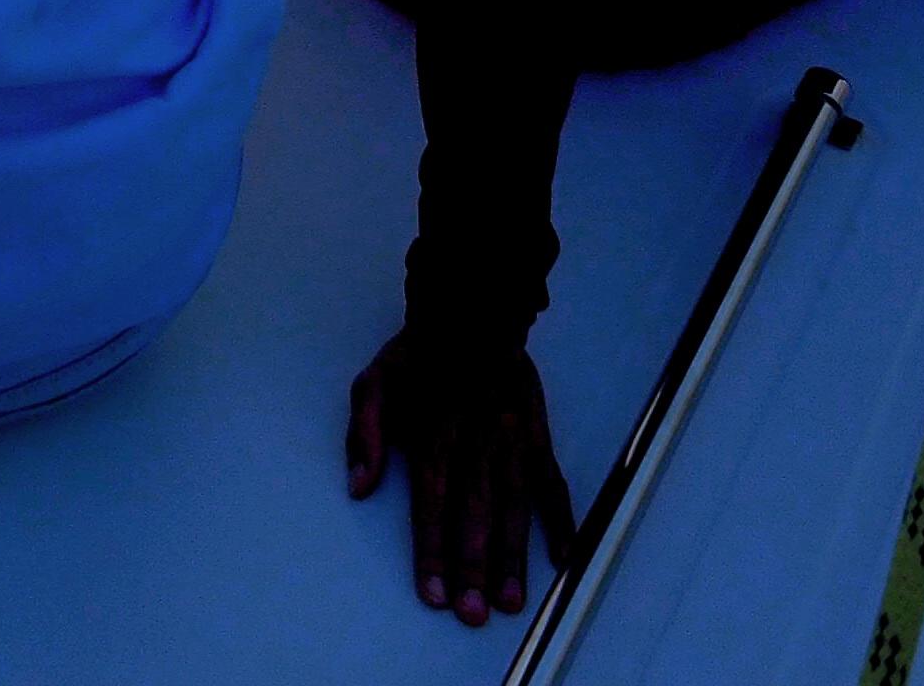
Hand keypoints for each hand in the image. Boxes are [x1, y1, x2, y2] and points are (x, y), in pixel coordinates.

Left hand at [345, 326, 578, 626]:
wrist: (472, 309)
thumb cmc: (418, 355)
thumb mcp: (375, 381)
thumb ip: (365, 434)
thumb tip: (358, 488)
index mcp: (436, 428)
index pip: (433, 498)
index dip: (432, 548)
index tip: (434, 593)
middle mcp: (477, 436)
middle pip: (476, 507)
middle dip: (474, 563)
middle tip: (474, 613)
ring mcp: (512, 436)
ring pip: (515, 501)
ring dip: (514, 553)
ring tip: (512, 600)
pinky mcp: (538, 431)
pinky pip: (551, 479)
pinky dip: (562, 518)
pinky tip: (564, 555)